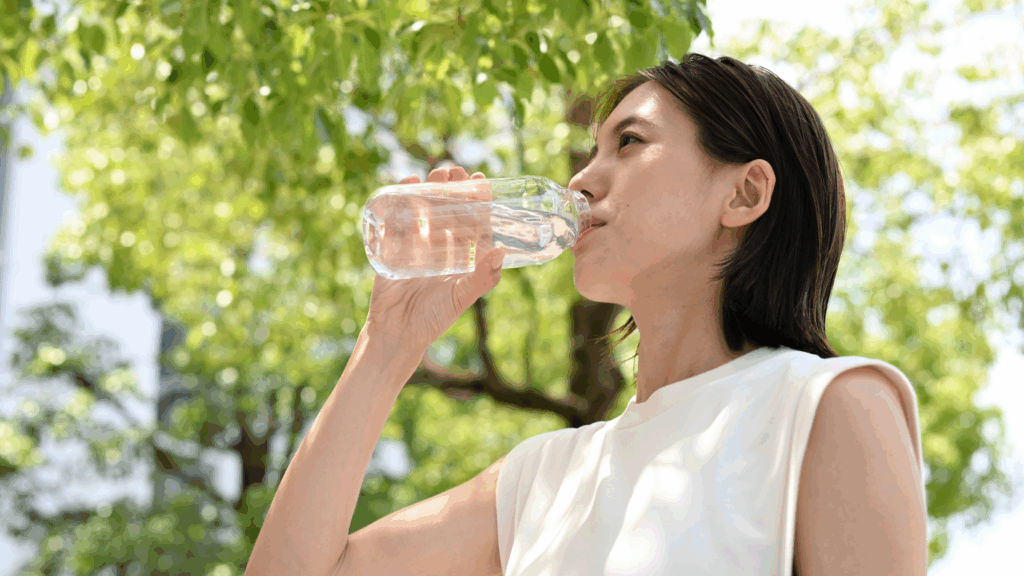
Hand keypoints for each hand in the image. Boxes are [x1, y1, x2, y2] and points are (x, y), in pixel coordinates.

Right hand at [363, 166, 503, 351]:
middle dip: (454, 190)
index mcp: (462, 259)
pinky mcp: (394, 248)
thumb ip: (482, 277)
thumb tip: (503, 250)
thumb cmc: (433, 319)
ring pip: (427, 211)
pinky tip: (408, 182)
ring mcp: (417, 247)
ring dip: (431, 190)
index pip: (474, 223)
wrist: (395, 333)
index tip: (482, 180)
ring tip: (435, 173)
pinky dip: (402, 199)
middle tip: (455, 170)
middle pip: (450, 212)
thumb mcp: (462, 297)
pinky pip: (399, 218)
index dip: (479, 202)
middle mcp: (442, 250)